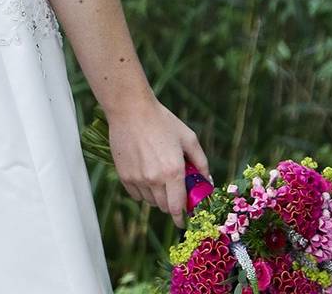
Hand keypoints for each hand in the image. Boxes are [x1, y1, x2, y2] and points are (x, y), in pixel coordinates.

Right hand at [107, 96, 209, 227]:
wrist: (130, 110)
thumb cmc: (162, 121)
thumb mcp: (188, 138)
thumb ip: (201, 162)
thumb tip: (207, 181)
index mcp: (173, 171)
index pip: (177, 207)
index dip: (181, 218)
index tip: (183, 221)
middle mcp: (154, 179)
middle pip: (164, 207)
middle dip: (171, 204)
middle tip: (174, 192)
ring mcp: (137, 178)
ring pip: (149, 201)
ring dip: (157, 196)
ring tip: (159, 177)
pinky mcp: (124, 175)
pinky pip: (136, 194)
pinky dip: (143, 191)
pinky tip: (145, 175)